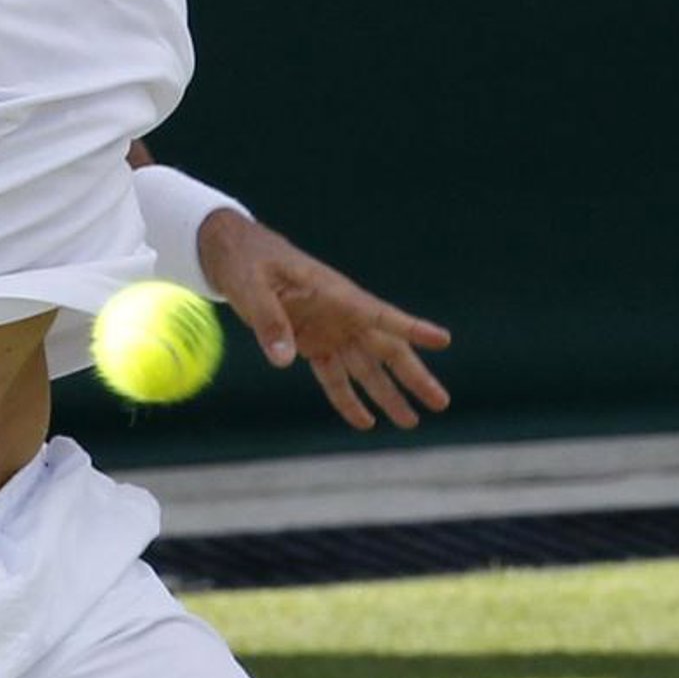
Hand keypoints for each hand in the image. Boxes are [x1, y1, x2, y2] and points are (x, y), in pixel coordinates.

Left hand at [197, 210, 451, 430]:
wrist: (236, 255)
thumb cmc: (248, 263)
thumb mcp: (251, 287)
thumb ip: (269, 321)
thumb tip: (284, 360)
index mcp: (335, 294)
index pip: (380, 314)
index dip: (412, 328)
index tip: (442, 340)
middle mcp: (341, 315)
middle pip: (386, 350)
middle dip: (414, 377)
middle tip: (441, 402)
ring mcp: (331, 331)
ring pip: (367, 369)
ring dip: (388, 395)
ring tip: (411, 422)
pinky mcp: (314, 344)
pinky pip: (336, 377)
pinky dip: (348, 400)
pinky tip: (366, 422)